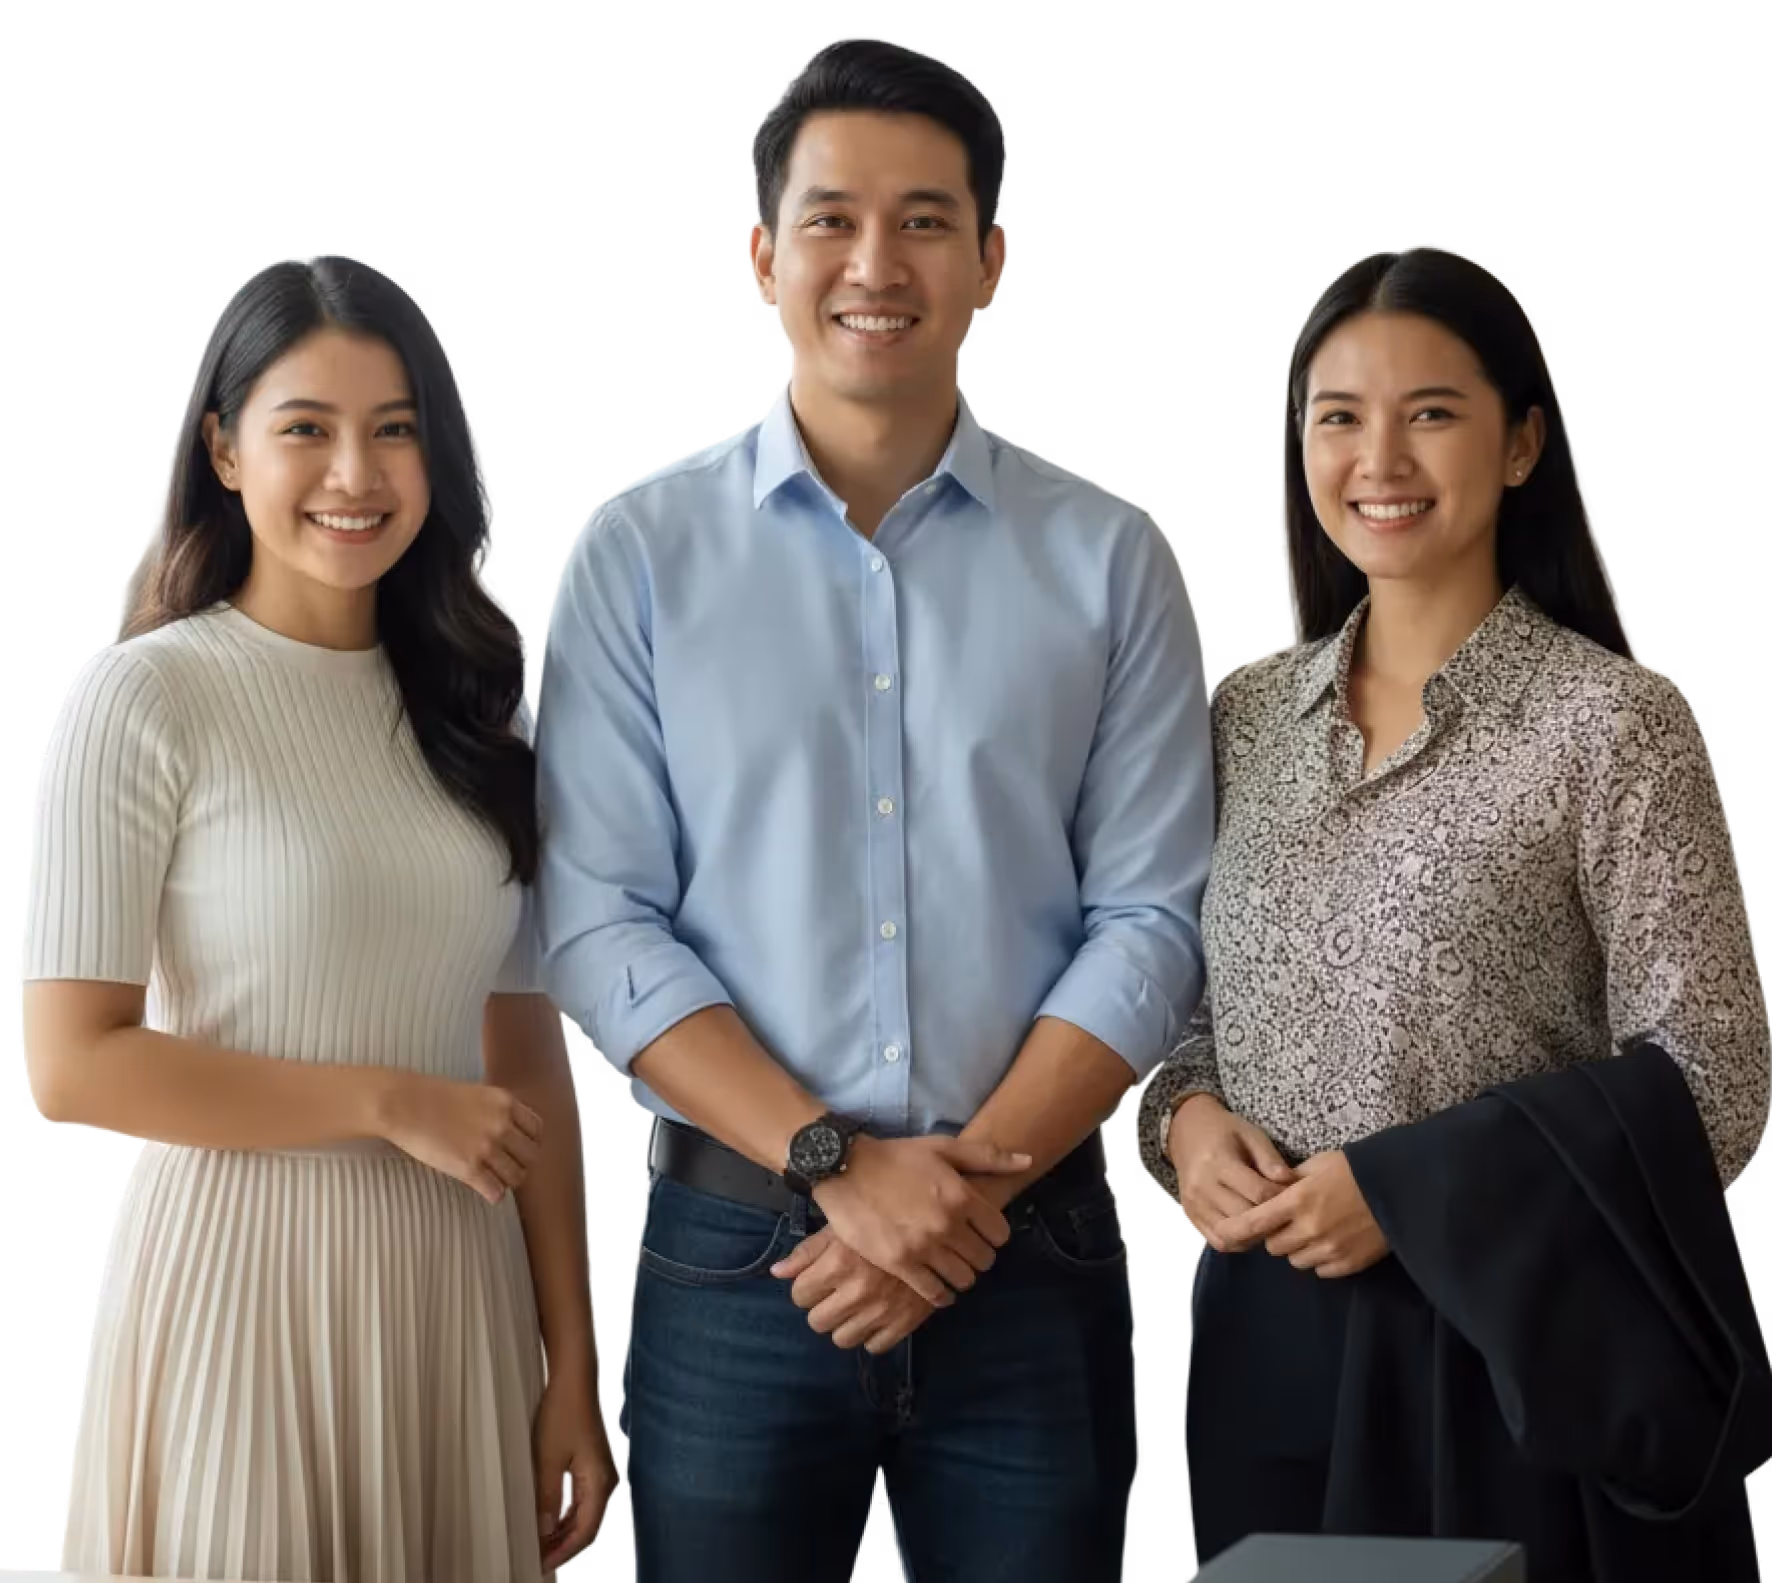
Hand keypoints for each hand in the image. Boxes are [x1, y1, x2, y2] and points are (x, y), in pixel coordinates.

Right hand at [377, 1072, 542, 1205]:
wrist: (403, 1104)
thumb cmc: (433, 1096)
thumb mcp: (477, 1093)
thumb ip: (497, 1111)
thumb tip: (510, 1131)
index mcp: (506, 1103)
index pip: (537, 1130)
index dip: (528, 1141)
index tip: (517, 1147)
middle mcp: (502, 1125)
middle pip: (531, 1155)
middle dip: (520, 1162)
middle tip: (505, 1166)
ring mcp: (487, 1147)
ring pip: (517, 1177)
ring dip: (507, 1180)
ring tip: (493, 1178)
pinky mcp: (469, 1168)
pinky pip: (496, 1192)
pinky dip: (493, 1194)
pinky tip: (483, 1188)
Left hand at [532, 1366, 619, 1573]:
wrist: (573, 1378)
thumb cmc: (562, 1413)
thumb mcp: (549, 1459)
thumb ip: (548, 1499)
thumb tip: (544, 1533)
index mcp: (599, 1482)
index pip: (585, 1532)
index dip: (563, 1552)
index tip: (540, 1564)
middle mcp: (605, 1481)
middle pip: (588, 1526)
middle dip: (564, 1546)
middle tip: (537, 1558)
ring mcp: (600, 1472)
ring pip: (584, 1514)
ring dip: (564, 1531)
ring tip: (539, 1543)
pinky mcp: (592, 1463)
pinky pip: (582, 1499)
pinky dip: (566, 1514)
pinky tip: (548, 1518)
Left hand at [770, 1223, 948, 1352]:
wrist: (938, 1223)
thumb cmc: (883, 1218)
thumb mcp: (842, 1226)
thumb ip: (808, 1252)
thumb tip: (777, 1272)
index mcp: (838, 1264)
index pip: (800, 1295)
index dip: (806, 1287)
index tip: (818, 1279)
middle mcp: (857, 1291)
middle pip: (818, 1321)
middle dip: (823, 1307)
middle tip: (836, 1292)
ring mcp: (882, 1310)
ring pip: (843, 1339)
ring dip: (846, 1323)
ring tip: (856, 1304)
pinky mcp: (905, 1323)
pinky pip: (875, 1346)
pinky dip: (873, 1333)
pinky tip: (877, 1312)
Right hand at [809, 1134, 1031, 1306]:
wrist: (845, 1169)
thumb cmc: (896, 1156)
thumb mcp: (943, 1147)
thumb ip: (988, 1156)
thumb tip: (1027, 1161)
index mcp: (962, 1196)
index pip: (1000, 1234)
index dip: (993, 1235)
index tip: (981, 1233)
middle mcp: (947, 1224)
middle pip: (984, 1260)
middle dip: (979, 1256)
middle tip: (965, 1251)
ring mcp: (924, 1247)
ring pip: (963, 1279)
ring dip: (961, 1276)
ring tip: (951, 1268)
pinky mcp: (900, 1264)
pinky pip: (934, 1293)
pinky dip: (940, 1295)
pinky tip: (937, 1287)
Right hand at [1166, 1093, 1299, 1251]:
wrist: (1187, 1133)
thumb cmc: (1225, 1131)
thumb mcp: (1251, 1134)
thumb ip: (1270, 1159)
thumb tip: (1290, 1183)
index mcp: (1218, 1162)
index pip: (1258, 1192)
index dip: (1281, 1198)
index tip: (1295, 1196)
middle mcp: (1202, 1187)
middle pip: (1244, 1217)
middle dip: (1270, 1220)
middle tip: (1286, 1215)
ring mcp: (1194, 1205)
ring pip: (1231, 1236)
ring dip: (1255, 1236)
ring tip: (1269, 1225)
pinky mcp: (1190, 1217)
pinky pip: (1217, 1241)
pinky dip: (1238, 1242)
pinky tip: (1251, 1232)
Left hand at [1211, 1149, 1390, 1278]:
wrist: (1399, 1187)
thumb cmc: (1355, 1170)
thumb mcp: (1317, 1164)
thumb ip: (1288, 1181)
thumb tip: (1268, 1191)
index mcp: (1297, 1200)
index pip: (1254, 1223)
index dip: (1236, 1231)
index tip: (1224, 1234)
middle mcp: (1310, 1228)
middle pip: (1273, 1246)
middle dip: (1276, 1235)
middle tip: (1290, 1222)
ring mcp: (1330, 1249)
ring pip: (1296, 1261)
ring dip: (1298, 1248)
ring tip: (1315, 1230)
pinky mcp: (1348, 1264)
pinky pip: (1320, 1270)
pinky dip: (1321, 1259)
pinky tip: (1333, 1241)